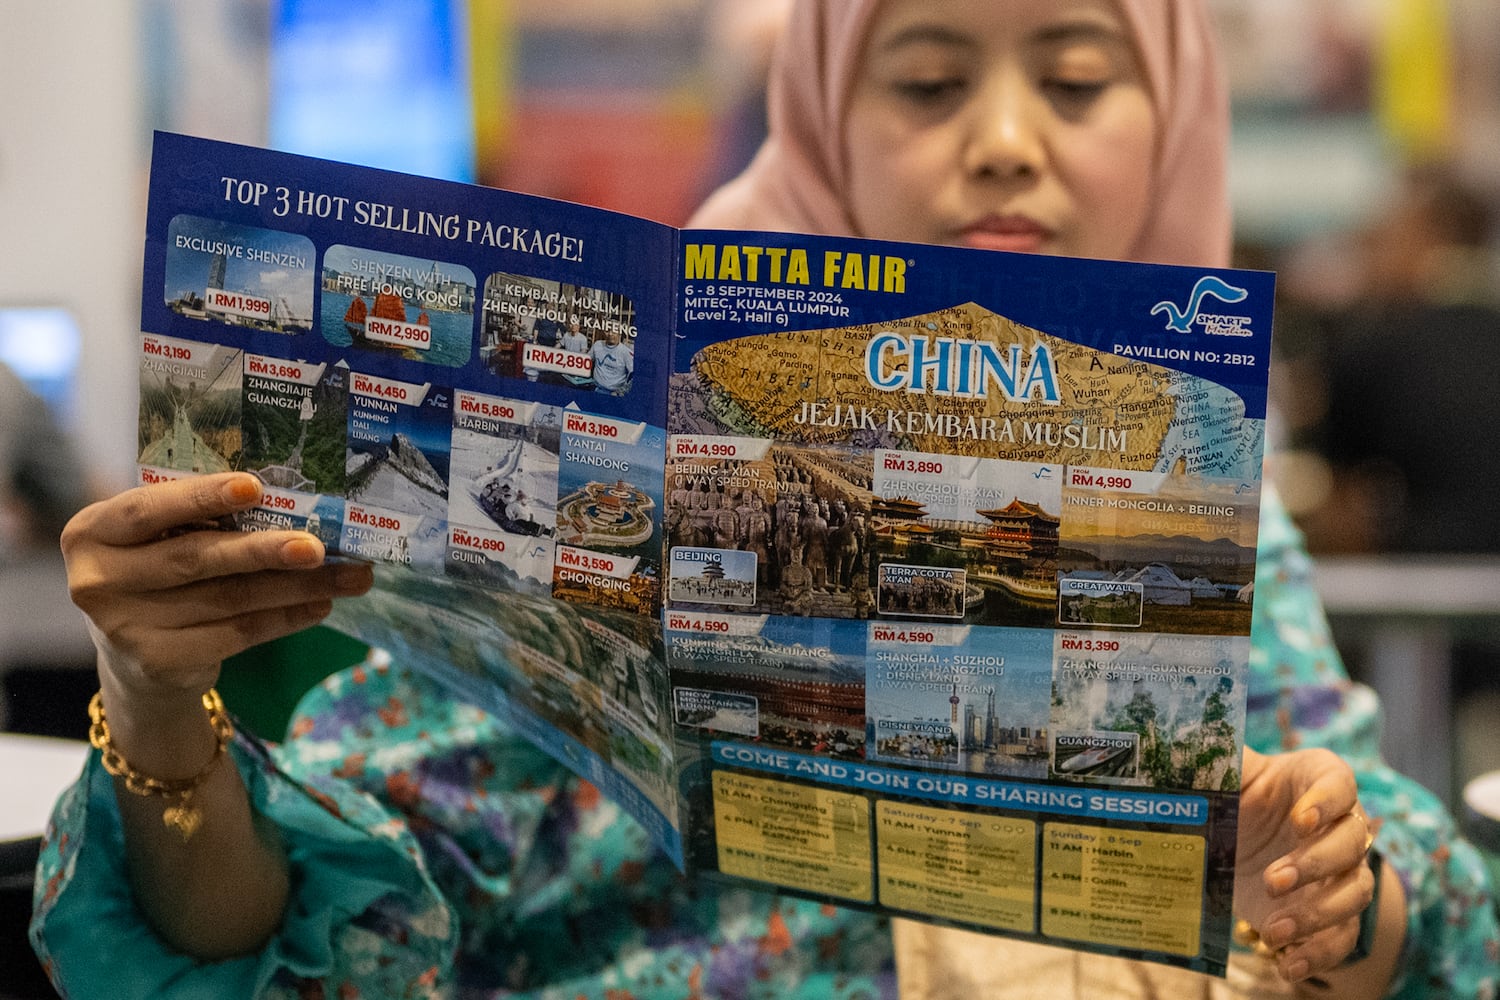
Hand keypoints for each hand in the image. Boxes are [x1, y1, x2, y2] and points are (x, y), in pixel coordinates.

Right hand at [62, 472, 372, 702]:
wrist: (134, 657)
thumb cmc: (155, 576)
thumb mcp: (155, 540)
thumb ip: (195, 519)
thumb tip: (293, 501)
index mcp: (92, 533)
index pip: (147, 509)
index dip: (202, 497)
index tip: (255, 487)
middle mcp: (97, 581)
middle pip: (197, 558)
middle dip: (266, 549)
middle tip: (319, 545)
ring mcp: (125, 627)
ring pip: (229, 599)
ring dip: (297, 586)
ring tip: (349, 576)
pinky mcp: (159, 662)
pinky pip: (238, 634)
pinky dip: (285, 618)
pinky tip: (320, 605)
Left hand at [1234, 746, 1376, 982]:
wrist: (1229, 841)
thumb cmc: (1230, 795)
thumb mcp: (1221, 774)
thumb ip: (1214, 757)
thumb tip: (1180, 742)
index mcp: (1314, 779)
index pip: (1338, 783)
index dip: (1326, 802)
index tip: (1299, 820)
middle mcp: (1338, 825)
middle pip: (1352, 842)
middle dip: (1315, 864)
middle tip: (1272, 881)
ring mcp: (1339, 872)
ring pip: (1355, 892)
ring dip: (1318, 914)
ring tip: (1275, 929)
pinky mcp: (1328, 914)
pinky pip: (1342, 936)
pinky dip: (1320, 954)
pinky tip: (1288, 964)